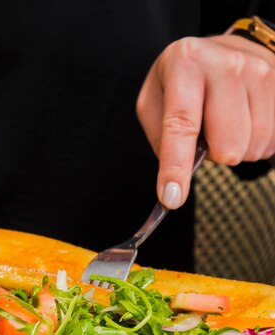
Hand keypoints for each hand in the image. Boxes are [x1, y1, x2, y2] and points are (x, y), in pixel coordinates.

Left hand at [136, 34, 274, 208]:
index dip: (176, 166)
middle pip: (226, 147)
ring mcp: (260, 72)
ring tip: (226, 123)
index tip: (172, 198)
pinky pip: (271, 142)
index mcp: (186, 63)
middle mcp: (226, 63)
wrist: (227, 50)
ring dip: (236, 147)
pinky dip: (256, 142)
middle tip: (207, 132)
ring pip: (251, 148)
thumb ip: (162, 139)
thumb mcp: (156, 101)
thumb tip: (176, 182)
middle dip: (214, 153)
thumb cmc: (185, 82)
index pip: (181, 125)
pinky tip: (246, 121)